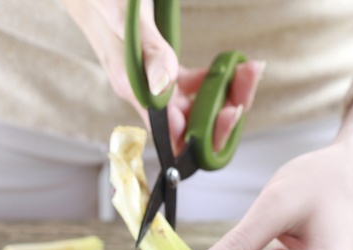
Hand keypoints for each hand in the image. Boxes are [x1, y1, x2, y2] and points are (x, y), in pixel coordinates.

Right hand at [60, 0, 263, 152]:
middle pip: (190, 124)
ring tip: (249, 68)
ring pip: (196, 106)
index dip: (203, 133)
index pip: (172, 132)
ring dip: (226, 94)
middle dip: (224, 112)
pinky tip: (232, 65)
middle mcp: (146, 95)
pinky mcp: (162, 72)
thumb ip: (148, 51)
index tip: (230, 111)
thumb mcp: (125, 19)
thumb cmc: (103, 0)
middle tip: (249, 78)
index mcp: (135, 90)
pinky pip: (193, 88)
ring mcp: (155, 86)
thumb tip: (163, 87)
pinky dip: (216, 80)